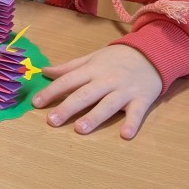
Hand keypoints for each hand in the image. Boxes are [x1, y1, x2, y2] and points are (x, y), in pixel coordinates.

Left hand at [32, 44, 163, 139]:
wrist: (152, 53)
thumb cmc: (116, 58)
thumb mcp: (92, 58)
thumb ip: (69, 67)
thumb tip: (44, 71)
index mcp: (92, 69)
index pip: (68, 80)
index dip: (51, 91)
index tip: (36, 103)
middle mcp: (107, 80)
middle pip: (85, 94)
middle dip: (68, 107)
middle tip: (52, 121)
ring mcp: (125, 90)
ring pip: (107, 104)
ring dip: (94, 117)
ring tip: (80, 129)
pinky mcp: (142, 99)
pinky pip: (137, 112)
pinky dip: (132, 123)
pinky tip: (125, 135)